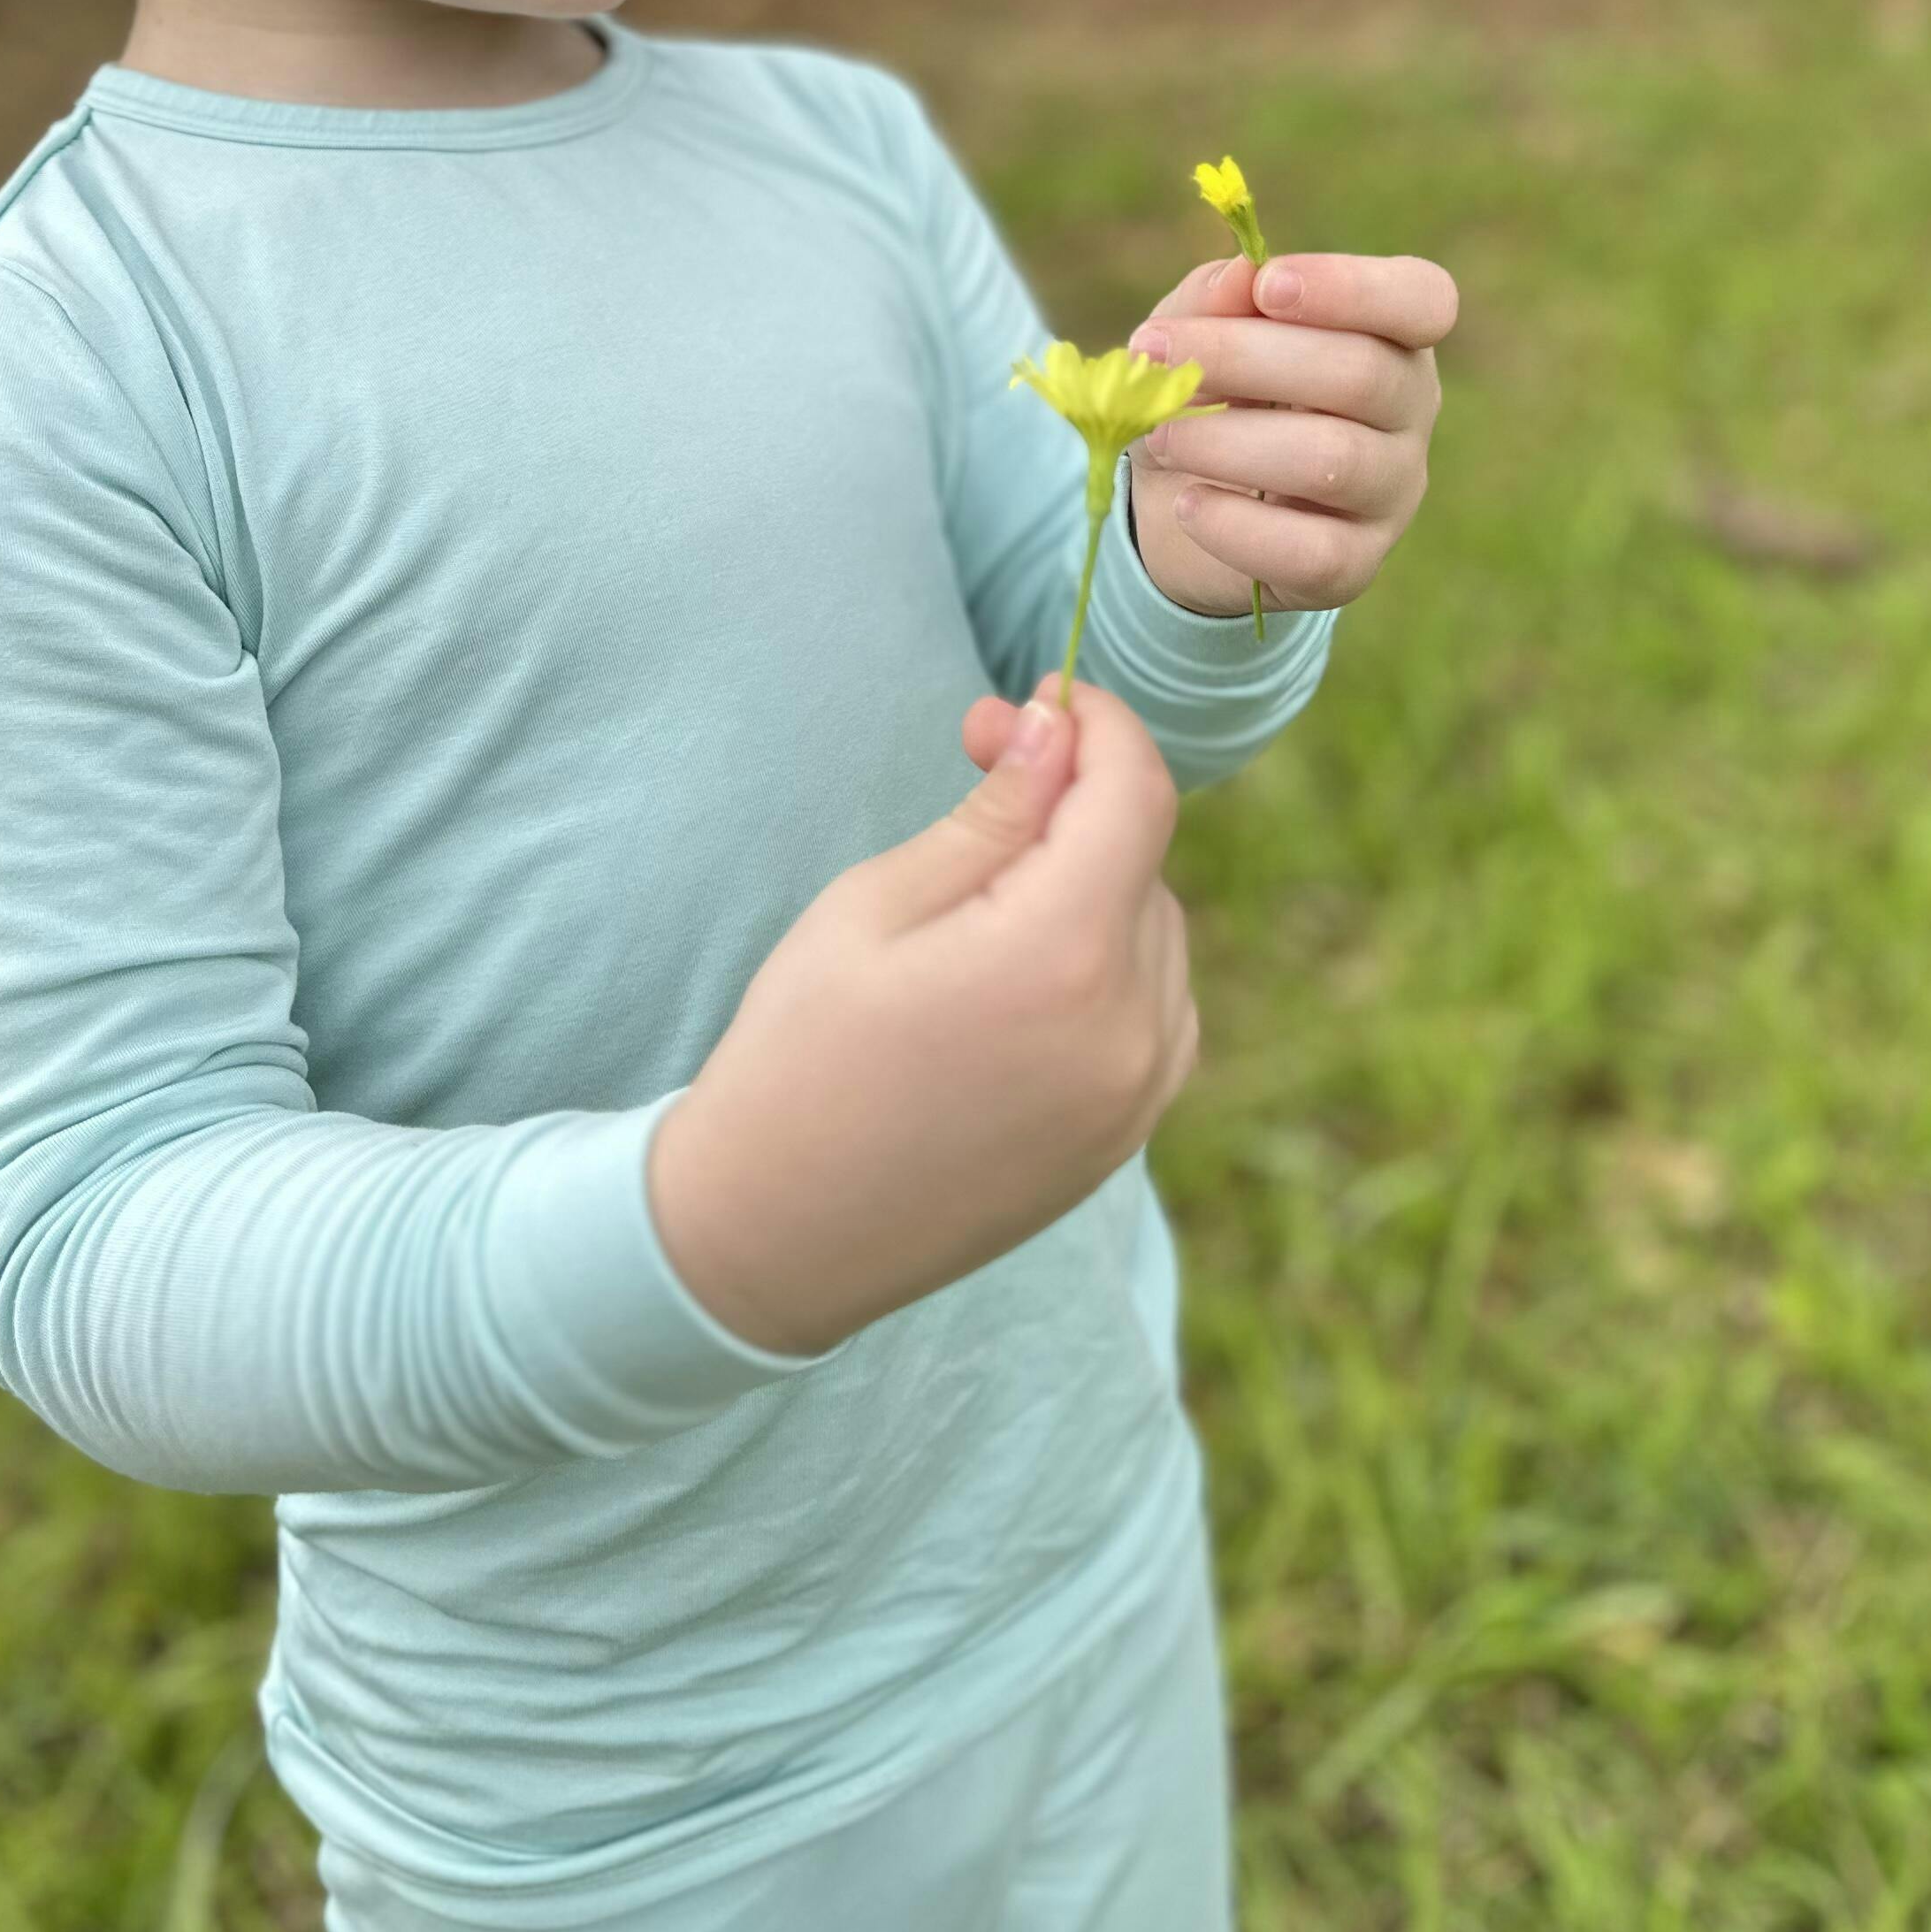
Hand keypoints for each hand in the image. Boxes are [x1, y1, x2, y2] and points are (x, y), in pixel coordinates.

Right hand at [646, 675, 1197, 1356]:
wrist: (774, 1236)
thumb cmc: (799, 1053)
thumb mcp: (876, 905)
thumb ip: (991, 813)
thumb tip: (1059, 726)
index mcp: (1063, 956)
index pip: (1136, 793)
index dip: (1099, 725)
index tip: (1041, 695)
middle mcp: (1130, 1029)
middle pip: (1143, 857)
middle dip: (1074, 799)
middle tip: (976, 768)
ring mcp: (1138, 1094)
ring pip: (1155, 928)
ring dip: (1094, 884)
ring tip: (979, 899)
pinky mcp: (1127, 1136)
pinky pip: (1156, 1005)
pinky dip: (1109, 963)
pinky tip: (1018, 972)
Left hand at [1120, 247, 1457, 617]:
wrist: (1178, 504)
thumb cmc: (1210, 392)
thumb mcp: (1197, 329)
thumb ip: (1216, 297)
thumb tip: (1241, 276)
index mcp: (1391, 335)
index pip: (1422, 300)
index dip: (1353, 288)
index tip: (1268, 287)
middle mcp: (1411, 411)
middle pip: (1361, 374)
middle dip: (1244, 358)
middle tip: (1156, 354)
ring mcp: (1393, 492)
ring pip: (1333, 462)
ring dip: (1227, 442)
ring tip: (1159, 434)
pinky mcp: (1355, 565)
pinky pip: (1311, 552)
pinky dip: (1234, 525)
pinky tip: (1185, 505)